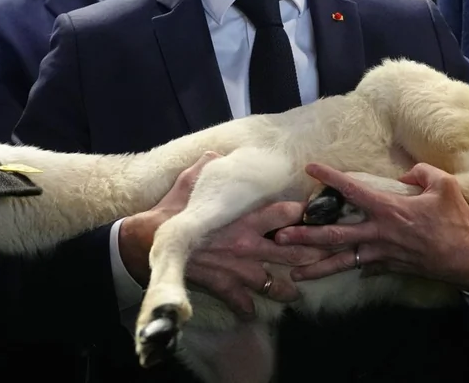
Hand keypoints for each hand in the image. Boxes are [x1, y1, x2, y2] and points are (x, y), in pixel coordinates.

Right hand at [119, 152, 330, 316]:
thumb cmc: (169, 212)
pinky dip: (247, 309)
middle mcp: (244, 244)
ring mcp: (235, 268)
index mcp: (240, 217)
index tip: (317, 215)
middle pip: (288, 251)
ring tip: (295, 293)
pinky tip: (252, 312)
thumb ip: (206, 168)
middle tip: (325, 257)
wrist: (144, 245)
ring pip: (271, 282)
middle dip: (309, 255)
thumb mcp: (188, 183)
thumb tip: (215, 156)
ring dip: (285, 289)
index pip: (280, 214)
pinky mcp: (221, 286)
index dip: (300, 214)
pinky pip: (241, 301)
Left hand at [275, 163, 468, 292]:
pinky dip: (348, 269)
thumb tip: (403, 175)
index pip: (352, 191)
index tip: (310, 169)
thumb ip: (420, 172)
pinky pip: (363, 268)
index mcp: (389, 210)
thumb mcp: (443, 185)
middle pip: (334, 236)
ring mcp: (381, 254)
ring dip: (316, 267)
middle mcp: (378, 234)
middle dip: (305, 237)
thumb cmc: (456, 221)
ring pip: (342, 261)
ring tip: (293, 272)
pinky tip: (333, 272)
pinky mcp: (388, 267)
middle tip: (278, 239)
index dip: (330, 178)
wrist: (467, 259)